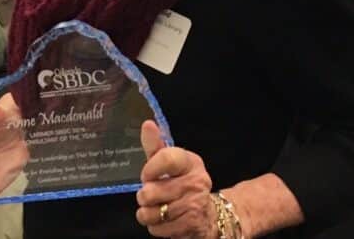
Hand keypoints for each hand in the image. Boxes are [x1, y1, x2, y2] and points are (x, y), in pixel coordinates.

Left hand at [135, 120, 217, 238]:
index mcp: (191, 162)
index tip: (147, 175)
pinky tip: (165, 221)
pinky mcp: (191, 225)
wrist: (208, 216)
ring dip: (148, 213)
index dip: (149, 169)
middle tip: (152, 195)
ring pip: (151, 212)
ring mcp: (195, 204)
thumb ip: (155, 146)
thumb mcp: (170, 164)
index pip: (166, 159)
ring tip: (157, 209)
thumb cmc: (182, 185)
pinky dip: (156, 227)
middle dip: (145, 196)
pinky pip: (157, 228)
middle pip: (152, 191)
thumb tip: (147, 124)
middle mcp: (197, 182)